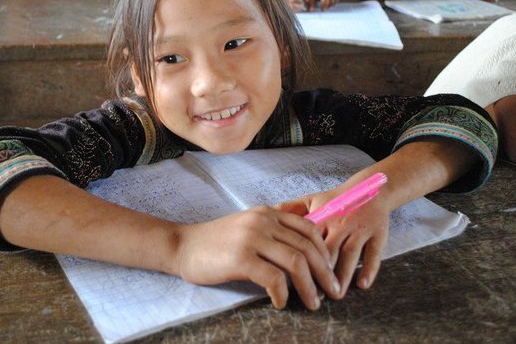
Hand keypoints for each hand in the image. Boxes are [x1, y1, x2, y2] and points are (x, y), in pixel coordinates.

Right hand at [175, 206, 341, 309]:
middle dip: (325, 272)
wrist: (183, 246)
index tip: (330, 271)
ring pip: (295, 262)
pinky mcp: (240, 258)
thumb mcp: (248, 227)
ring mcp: (251, 238)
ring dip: (309, 287)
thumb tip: (304, 253)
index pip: (309, 229)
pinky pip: (273, 278)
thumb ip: (273, 232)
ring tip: (313, 302)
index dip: (324, 251)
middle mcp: (263, 221)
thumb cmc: (217, 242)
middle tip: (332, 292)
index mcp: (268, 213)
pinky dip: (283, 294)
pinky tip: (281, 302)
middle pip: (307, 247)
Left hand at [276, 191, 389, 296]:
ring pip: (350, 253)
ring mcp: (360, 229)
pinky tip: (362, 285)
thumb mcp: (312, 200)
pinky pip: (374, 253)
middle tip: (316, 294)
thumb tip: (266, 215)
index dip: (302, 259)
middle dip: (322, 273)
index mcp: (322, 217)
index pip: (309, 240)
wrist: (370, 189)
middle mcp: (341, 223)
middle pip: (330, 250)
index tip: (294, 277)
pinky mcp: (378, 234)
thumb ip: (290, 210)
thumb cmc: (337, 200)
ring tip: (336, 294)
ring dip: (343, 275)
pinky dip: (369, 269)